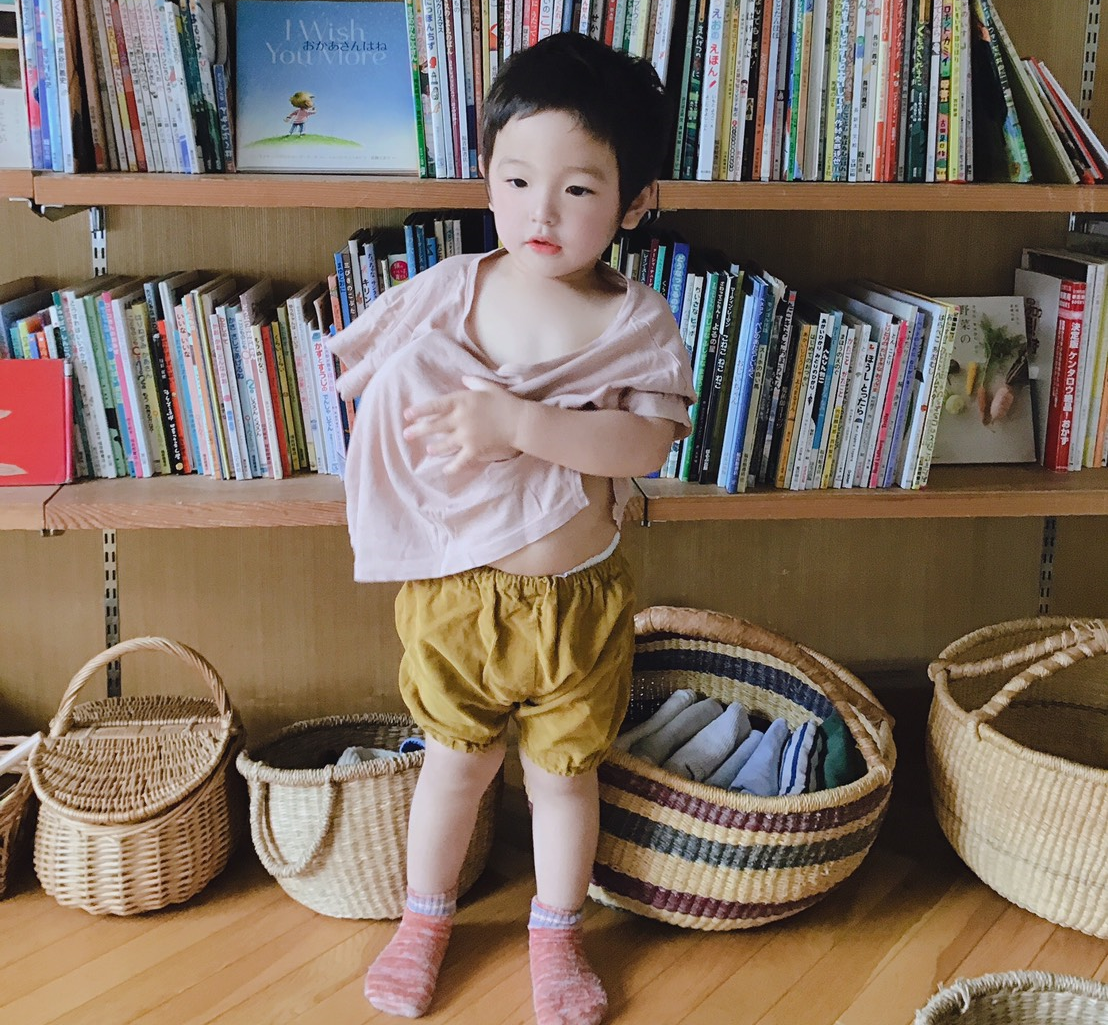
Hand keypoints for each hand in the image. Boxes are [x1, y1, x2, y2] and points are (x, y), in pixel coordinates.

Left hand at [403, 376, 522, 472]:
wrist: (519, 421)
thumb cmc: (505, 402)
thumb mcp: (489, 387)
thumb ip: (474, 382)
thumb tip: (464, 378)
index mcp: (461, 401)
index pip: (434, 405)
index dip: (419, 410)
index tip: (406, 415)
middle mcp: (460, 419)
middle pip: (433, 426)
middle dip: (417, 431)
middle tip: (406, 435)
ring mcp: (466, 435)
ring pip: (443, 444)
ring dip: (434, 448)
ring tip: (428, 451)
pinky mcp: (474, 449)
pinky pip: (459, 461)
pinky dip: (451, 467)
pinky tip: (445, 470)